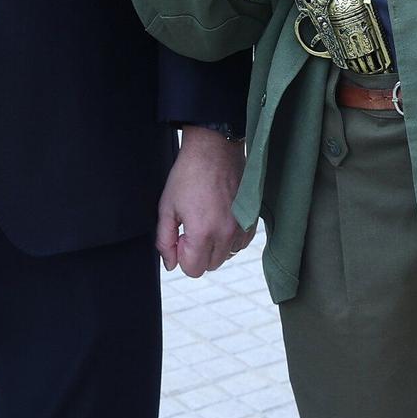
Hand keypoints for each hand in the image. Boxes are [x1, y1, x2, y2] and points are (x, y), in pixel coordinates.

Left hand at [156, 126, 252, 277]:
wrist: (214, 148)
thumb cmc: (188, 174)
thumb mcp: (167, 206)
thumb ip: (164, 240)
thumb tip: (170, 264)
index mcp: (203, 232)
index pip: (193, 270)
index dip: (181, 256)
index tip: (180, 235)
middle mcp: (226, 234)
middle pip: (210, 265)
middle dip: (197, 253)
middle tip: (191, 226)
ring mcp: (241, 227)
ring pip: (226, 255)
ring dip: (215, 246)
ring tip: (206, 220)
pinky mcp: (252, 219)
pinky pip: (240, 243)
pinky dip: (230, 238)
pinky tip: (220, 218)